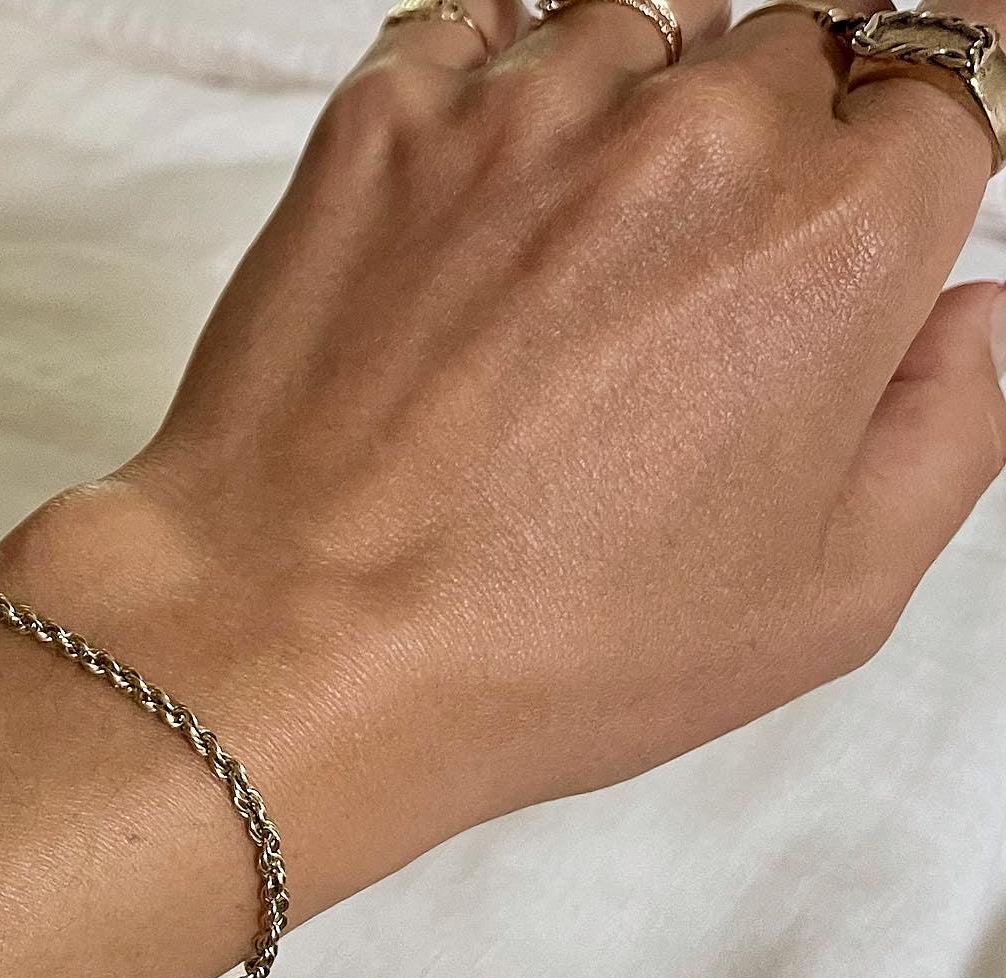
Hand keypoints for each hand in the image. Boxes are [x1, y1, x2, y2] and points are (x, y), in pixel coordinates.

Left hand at [0, 0, 1005, 904]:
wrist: (300, 639)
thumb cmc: (547, 652)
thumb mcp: (819, 604)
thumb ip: (945, 434)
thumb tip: (970, 318)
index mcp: (834, 241)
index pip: (954, 66)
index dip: (929, 105)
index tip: (891, 137)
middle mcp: (691, 139)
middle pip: (792, 48)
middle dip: (779, 136)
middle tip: (705, 268)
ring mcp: (523, 116)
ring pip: (637, 22)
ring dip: (638, 105)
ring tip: (581, 249)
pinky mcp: (382, 125)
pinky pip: (475, 31)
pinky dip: (499, 84)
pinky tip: (486, 192)